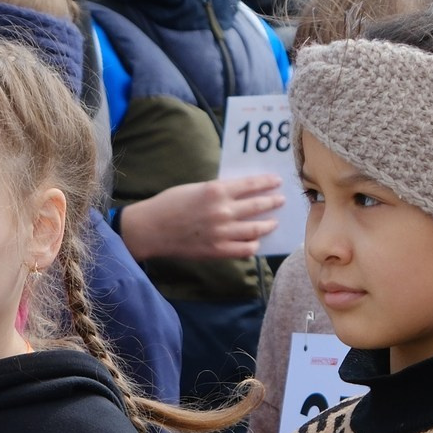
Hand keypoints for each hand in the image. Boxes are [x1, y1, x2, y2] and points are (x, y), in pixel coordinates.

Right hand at [119, 177, 284, 261]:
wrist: (151, 228)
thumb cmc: (169, 204)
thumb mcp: (195, 188)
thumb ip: (218, 191)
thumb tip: (240, 192)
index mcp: (216, 191)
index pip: (251, 185)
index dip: (267, 183)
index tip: (276, 181)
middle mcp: (223, 211)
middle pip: (258, 206)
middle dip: (273, 202)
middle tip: (281, 200)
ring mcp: (222, 233)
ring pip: (256, 229)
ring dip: (268, 224)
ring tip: (273, 222)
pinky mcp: (217, 250)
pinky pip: (245, 249)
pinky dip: (253, 244)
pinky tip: (256, 241)